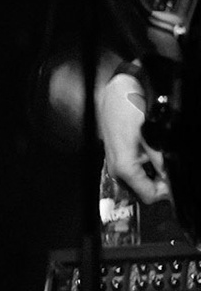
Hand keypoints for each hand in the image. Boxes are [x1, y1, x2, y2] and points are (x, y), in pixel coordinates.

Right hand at [98, 71, 171, 204]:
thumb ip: (162, 161)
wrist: (115, 95)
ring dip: (154, 174)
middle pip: (144, 190)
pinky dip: (146, 166)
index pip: (149, 196)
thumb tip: (171, 178)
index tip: (176, 180)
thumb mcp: (151, 137)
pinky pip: (135, 171)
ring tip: (159, 156)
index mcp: (123, 167)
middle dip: (160, 182)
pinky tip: (150, 151)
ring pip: (140, 181)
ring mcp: (115, 164)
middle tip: (170, 166)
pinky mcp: (117, 157)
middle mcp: (116, 170)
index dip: (167, 192)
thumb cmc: (127, 111)